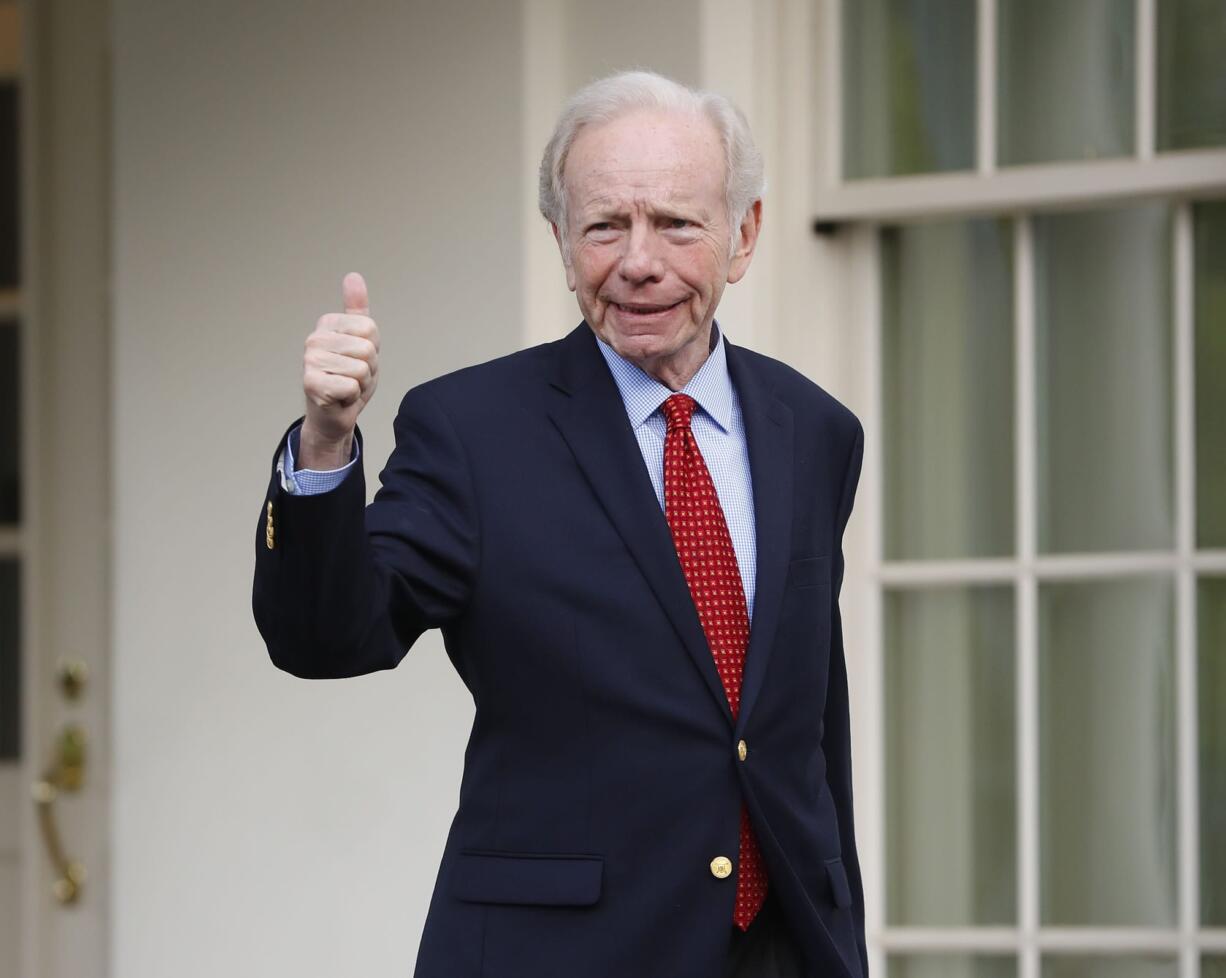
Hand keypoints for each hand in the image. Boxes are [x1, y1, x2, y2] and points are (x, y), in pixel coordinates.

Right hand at [300, 272, 379, 468]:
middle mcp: (314, 339)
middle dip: (368, 369)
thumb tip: (353, 276)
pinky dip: (352, 398)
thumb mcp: (361, 341)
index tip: (358, 360)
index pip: (370, 329)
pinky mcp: (311, 384)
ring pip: (361, 369)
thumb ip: (357, 310)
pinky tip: (340, 398)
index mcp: (327, 324)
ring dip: (360, 384)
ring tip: (347, 387)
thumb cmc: (348, 378)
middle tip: (352, 377)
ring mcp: (310, 361)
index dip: (372, 350)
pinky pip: (352, 386)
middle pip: (367, 349)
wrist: (334, 414)